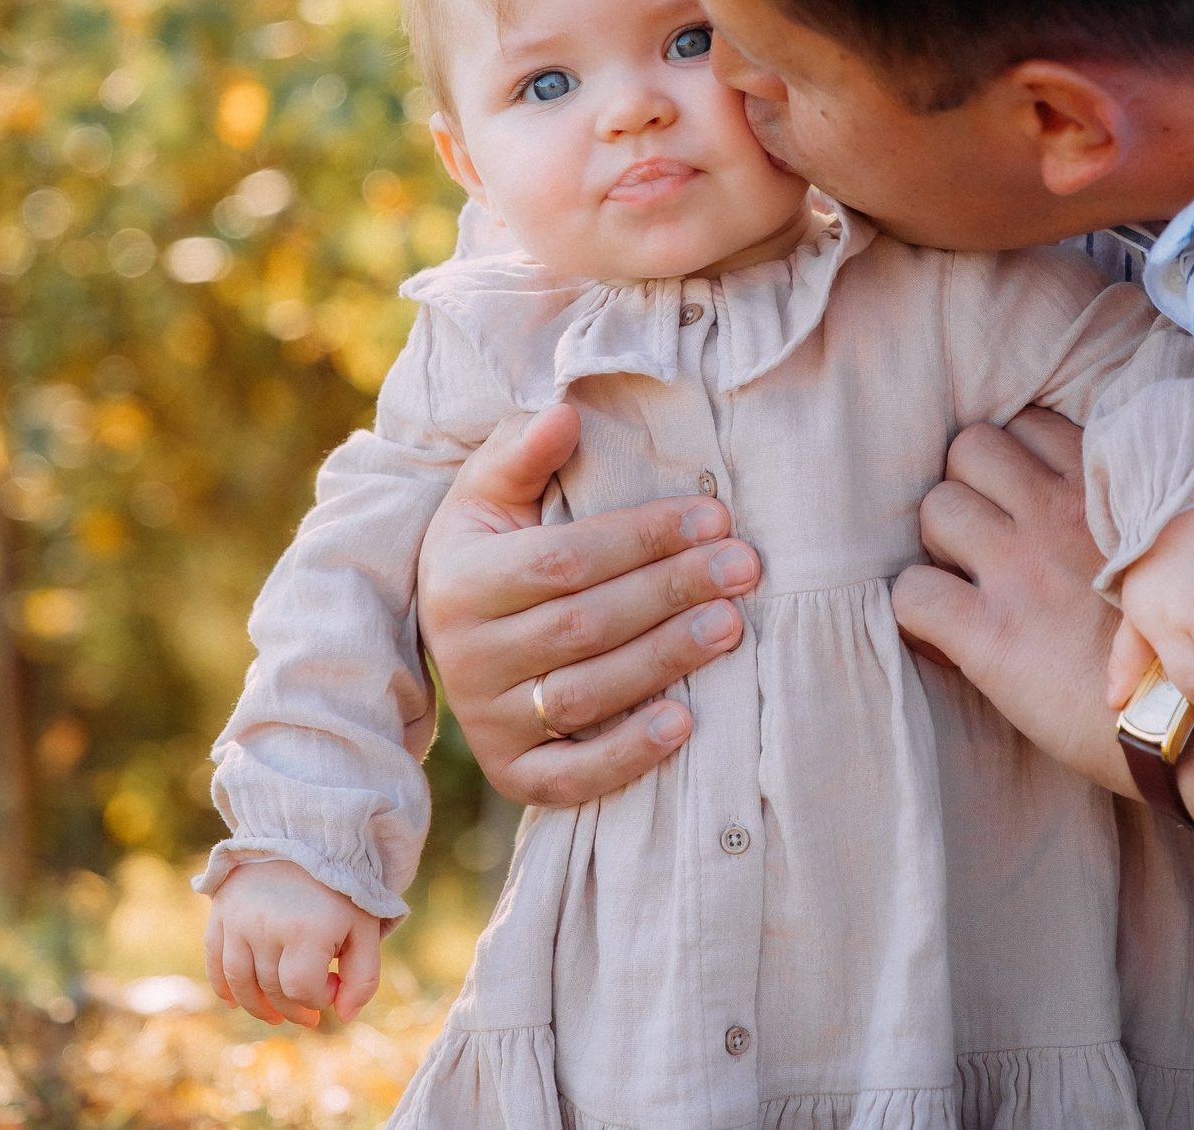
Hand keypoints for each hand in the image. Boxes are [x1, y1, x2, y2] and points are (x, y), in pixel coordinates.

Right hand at [205, 860, 382, 1028]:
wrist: (306, 836)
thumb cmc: (340, 887)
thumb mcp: (364, 927)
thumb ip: (363, 976)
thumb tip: (343, 1017)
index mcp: (306, 930)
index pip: (301, 990)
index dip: (318, 999)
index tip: (333, 982)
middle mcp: (266, 926)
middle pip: (271, 990)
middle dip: (294, 1008)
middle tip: (310, 1009)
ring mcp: (239, 919)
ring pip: (239, 982)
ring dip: (256, 1007)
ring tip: (276, 1015)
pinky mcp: (221, 912)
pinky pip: (215, 961)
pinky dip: (224, 987)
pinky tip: (238, 1000)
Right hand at [416, 404, 759, 807]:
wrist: (449, 628)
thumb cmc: (489, 545)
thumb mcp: (489, 491)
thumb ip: (522, 450)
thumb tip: (564, 414)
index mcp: (460, 581)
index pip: (562, 561)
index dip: (641, 538)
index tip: (713, 515)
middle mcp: (466, 657)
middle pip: (583, 626)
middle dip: (670, 592)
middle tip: (744, 568)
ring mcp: (488, 720)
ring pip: (585, 695)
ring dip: (665, 660)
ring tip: (731, 625)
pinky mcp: (511, 771)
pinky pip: (569, 778)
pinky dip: (626, 755)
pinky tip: (684, 724)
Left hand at [892, 409, 1193, 882]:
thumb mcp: (1169, 549)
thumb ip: (1120, 515)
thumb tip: (1087, 501)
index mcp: (1101, 494)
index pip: (1027, 423)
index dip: (1015, 459)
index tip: (1021, 499)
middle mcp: (1054, 516)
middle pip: (971, 447)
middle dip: (969, 486)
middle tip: (984, 537)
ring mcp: (1018, 571)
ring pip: (935, 507)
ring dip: (941, 543)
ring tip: (965, 581)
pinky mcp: (988, 635)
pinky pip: (912, 593)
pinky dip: (919, 612)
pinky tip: (944, 636)